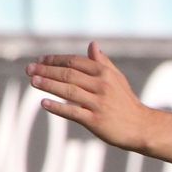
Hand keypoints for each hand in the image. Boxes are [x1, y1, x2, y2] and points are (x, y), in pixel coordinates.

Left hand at [29, 43, 150, 150]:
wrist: (142, 127)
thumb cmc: (126, 102)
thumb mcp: (117, 79)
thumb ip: (103, 62)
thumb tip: (92, 45)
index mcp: (105, 73)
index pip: (74, 61)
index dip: (55, 59)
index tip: (40, 60)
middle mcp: (101, 85)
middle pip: (68, 74)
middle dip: (46, 70)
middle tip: (29, 69)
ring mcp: (98, 103)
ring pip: (68, 91)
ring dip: (48, 85)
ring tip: (33, 81)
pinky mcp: (95, 120)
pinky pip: (73, 112)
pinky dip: (57, 107)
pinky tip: (44, 103)